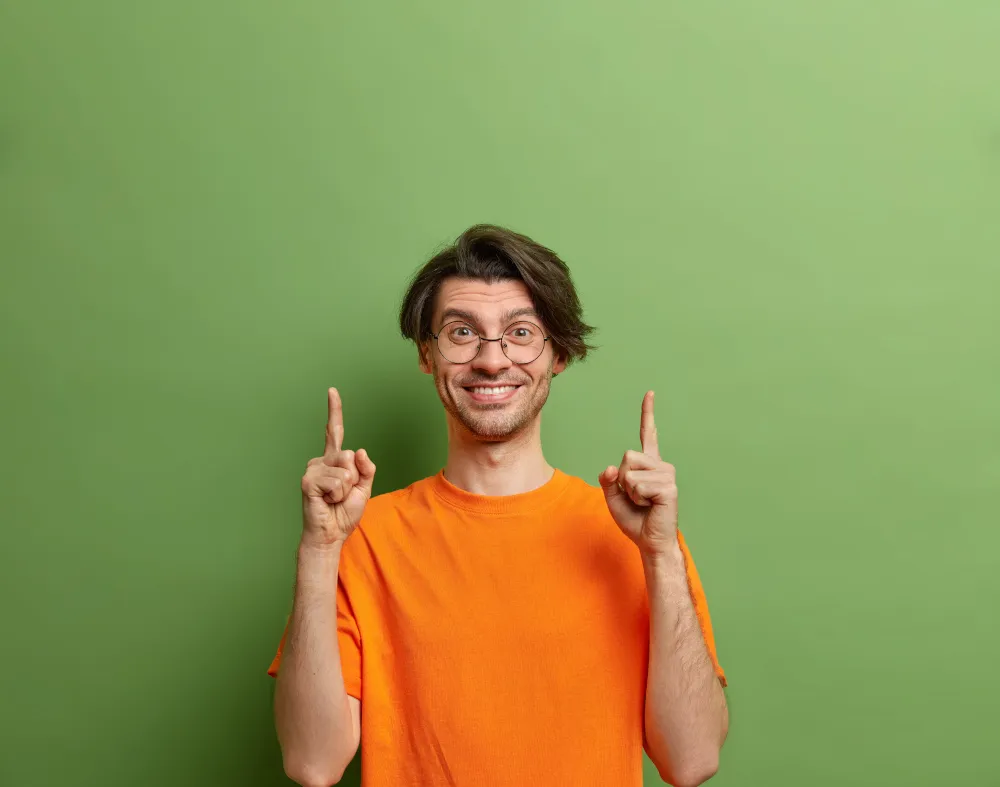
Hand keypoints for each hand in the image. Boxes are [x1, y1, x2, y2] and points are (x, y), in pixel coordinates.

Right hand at [300, 388, 376, 547]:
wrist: (331, 534)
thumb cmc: (344, 512)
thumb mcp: (364, 488)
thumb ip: (366, 468)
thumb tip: (358, 450)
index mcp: (333, 460)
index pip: (335, 432)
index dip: (334, 411)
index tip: (332, 391)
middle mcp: (320, 460)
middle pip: (349, 455)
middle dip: (354, 478)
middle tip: (342, 494)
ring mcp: (312, 469)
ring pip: (345, 470)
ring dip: (346, 489)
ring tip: (334, 499)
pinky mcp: (308, 481)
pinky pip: (337, 481)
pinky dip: (338, 494)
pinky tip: (327, 501)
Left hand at [599, 391, 678, 555]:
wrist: (649, 540)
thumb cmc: (634, 518)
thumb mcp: (613, 497)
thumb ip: (608, 479)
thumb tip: (612, 467)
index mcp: (648, 464)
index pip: (648, 434)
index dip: (648, 413)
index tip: (650, 393)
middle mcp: (660, 465)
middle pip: (627, 456)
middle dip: (623, 480)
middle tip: (636, 497)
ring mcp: (667, 474)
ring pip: (630, 473)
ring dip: (630, 492)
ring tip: (644, 502)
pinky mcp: (669, 487)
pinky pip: (638, 486)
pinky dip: (638, 499)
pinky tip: (651, 506)